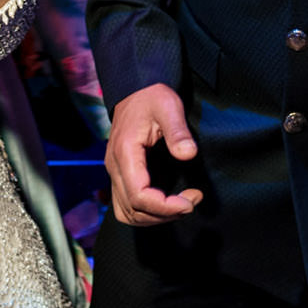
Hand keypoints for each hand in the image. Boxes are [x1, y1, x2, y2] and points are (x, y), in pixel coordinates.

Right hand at [105, 83, 203, 225]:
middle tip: (192, 201)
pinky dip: (147, 212)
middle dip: (164, 214)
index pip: (138, 195)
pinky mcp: (120, 175)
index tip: (190, 201)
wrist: (136, 91)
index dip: (164, 206)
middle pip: (132, 210)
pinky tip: (168, 204)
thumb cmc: (152, 97)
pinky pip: (127, 206)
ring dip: (155, 217)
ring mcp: (115, 173)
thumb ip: (178, 131)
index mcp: (124, 152)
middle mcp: (114, 167)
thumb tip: (188, 154)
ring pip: (127, 213)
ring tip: (182, 205)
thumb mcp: (169, 106)